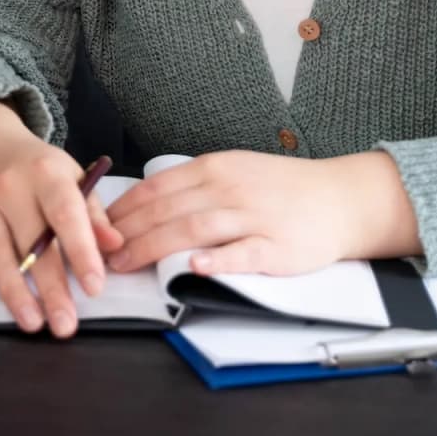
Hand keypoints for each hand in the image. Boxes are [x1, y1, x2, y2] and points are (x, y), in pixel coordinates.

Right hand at [0, 100, 122, 336]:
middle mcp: (9, 185)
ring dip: (11, 289)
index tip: (95, 287)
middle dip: (50, 286)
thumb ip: (92, 213)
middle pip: (31, 240)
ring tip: (31, 322)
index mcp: (46, 173)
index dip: (81, 250)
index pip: (65, 213)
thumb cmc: (35, 167)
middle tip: (66, 325)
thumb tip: (115, 246)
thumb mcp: (70, 176)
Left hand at [106, 150, 418, 277]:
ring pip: (194, 229)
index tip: (96, 227)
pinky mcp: (277, 247)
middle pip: (168, 210)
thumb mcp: (234, 172)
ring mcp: (252, 216)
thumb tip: (146, 205)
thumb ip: (195, 187)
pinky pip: (243, 253)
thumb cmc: (282, 189)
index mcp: (215, 168)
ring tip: (127, 264)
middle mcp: (229, 188)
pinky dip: (218, 260)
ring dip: (155, 247)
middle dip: (128, 234)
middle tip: (100, 255)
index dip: (124, 209)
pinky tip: (196, 267)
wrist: (339, 198)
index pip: (157, 187)